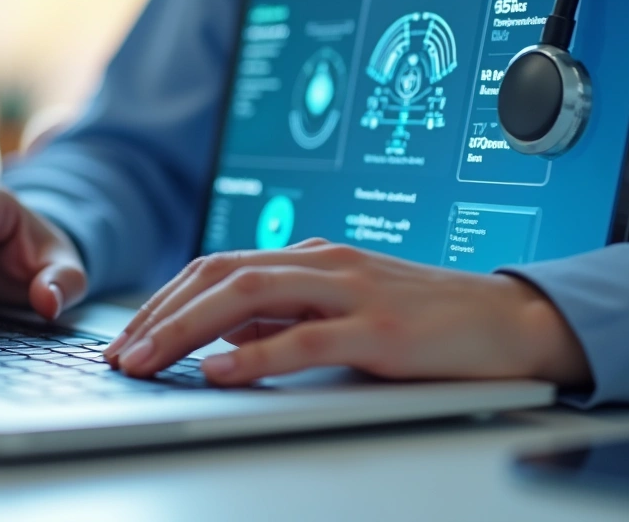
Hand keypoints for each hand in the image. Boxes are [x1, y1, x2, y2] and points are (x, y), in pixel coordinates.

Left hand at [105, 239, 590, 386]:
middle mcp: (323, 263)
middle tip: (120, 353)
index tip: (130, 334)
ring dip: (185, 330)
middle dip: (159, 314)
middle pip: (218, 276)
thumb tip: (223, 336)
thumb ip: (285, 317)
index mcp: (311, 257)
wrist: (509, 321)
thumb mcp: (342, 310)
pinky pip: (303, 339)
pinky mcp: (380, 331)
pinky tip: (217, 371)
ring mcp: (351, 292)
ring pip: (247, 297)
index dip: (165, 299)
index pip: (218, 268)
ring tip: (146, 361)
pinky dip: (253, 356)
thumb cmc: (424, 318)